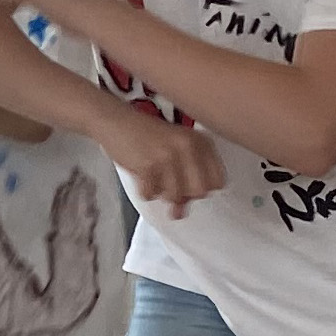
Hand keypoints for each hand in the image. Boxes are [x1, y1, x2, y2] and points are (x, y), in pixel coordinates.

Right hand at [109, 111, 225, 218]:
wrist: (117, 122)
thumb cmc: (146, 138)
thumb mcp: (175, 152)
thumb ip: (185, 180)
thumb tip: (181, 213)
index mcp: (202, 141)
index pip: (218, 181)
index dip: (203, 189)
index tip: (188, 184)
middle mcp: (189, 147)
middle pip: (199, 193)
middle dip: (183, 195)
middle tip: (168, 183)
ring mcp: (169, 156)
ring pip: (175, 197)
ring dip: (161, 193)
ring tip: (153, 177)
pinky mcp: (148, 165)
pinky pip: (151, 195)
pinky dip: (144, 190)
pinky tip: (141, 175)